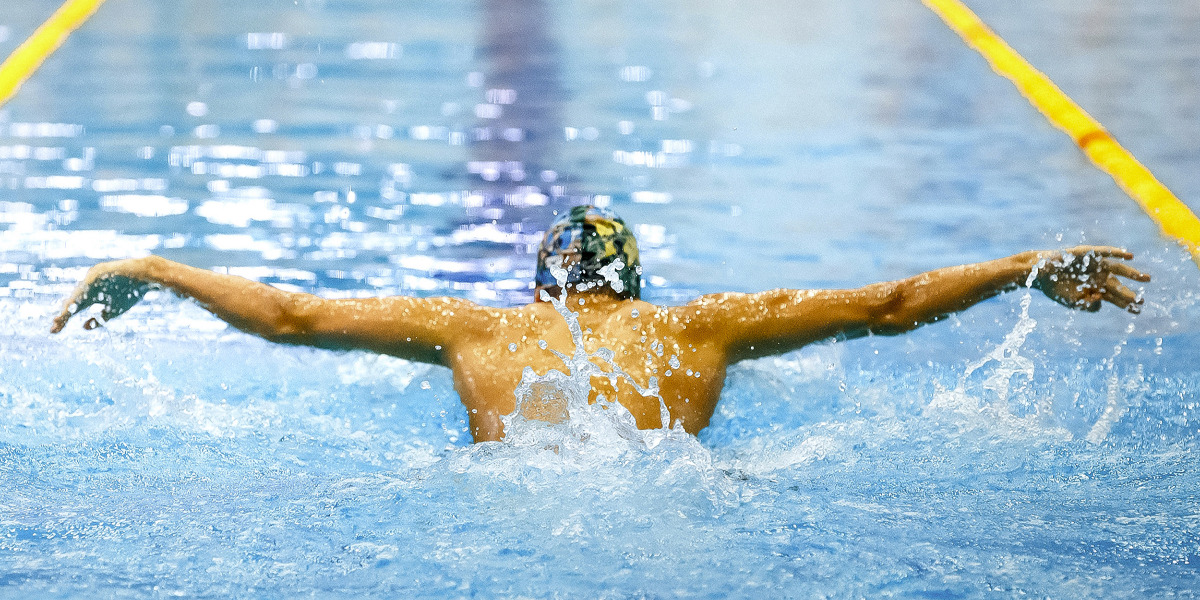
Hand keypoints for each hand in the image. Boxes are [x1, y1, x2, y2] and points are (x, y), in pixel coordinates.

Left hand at [50, 259, 154, 332]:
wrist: (145, 276)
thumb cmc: (131, 293)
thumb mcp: (113, 311)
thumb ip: (98, 319)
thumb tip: (83, 327)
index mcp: (91, 296)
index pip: (74, 309)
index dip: (64, 320)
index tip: (54, 331)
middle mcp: (88, 287)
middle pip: (72, 302)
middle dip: (63, 316)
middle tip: (54, 327)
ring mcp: (92, 278)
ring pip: (77, 294)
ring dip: (69, 306)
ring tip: (61, 317)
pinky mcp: (98, 272)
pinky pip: (87, 285)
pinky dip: (80, 295)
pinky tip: (73, 304)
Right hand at [1030, 246, 1149, 313]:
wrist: (1039, 273)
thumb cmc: (1055, 288)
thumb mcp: (1072, 302)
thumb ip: (1087, 305)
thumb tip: (1102, 299)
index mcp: (1095, 289)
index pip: (1115, 298)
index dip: (1126, 304)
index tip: (1138, 310)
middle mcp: (1098, 277)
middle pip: (1118, 286)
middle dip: (1130, 293)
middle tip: (1142, 301)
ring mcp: (1094, 266)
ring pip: (1117, 269)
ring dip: (1131, 273)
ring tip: (1146, 279)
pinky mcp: (1087, 254)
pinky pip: (1105, 253)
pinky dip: (1117, 254)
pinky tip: (1130, 256)